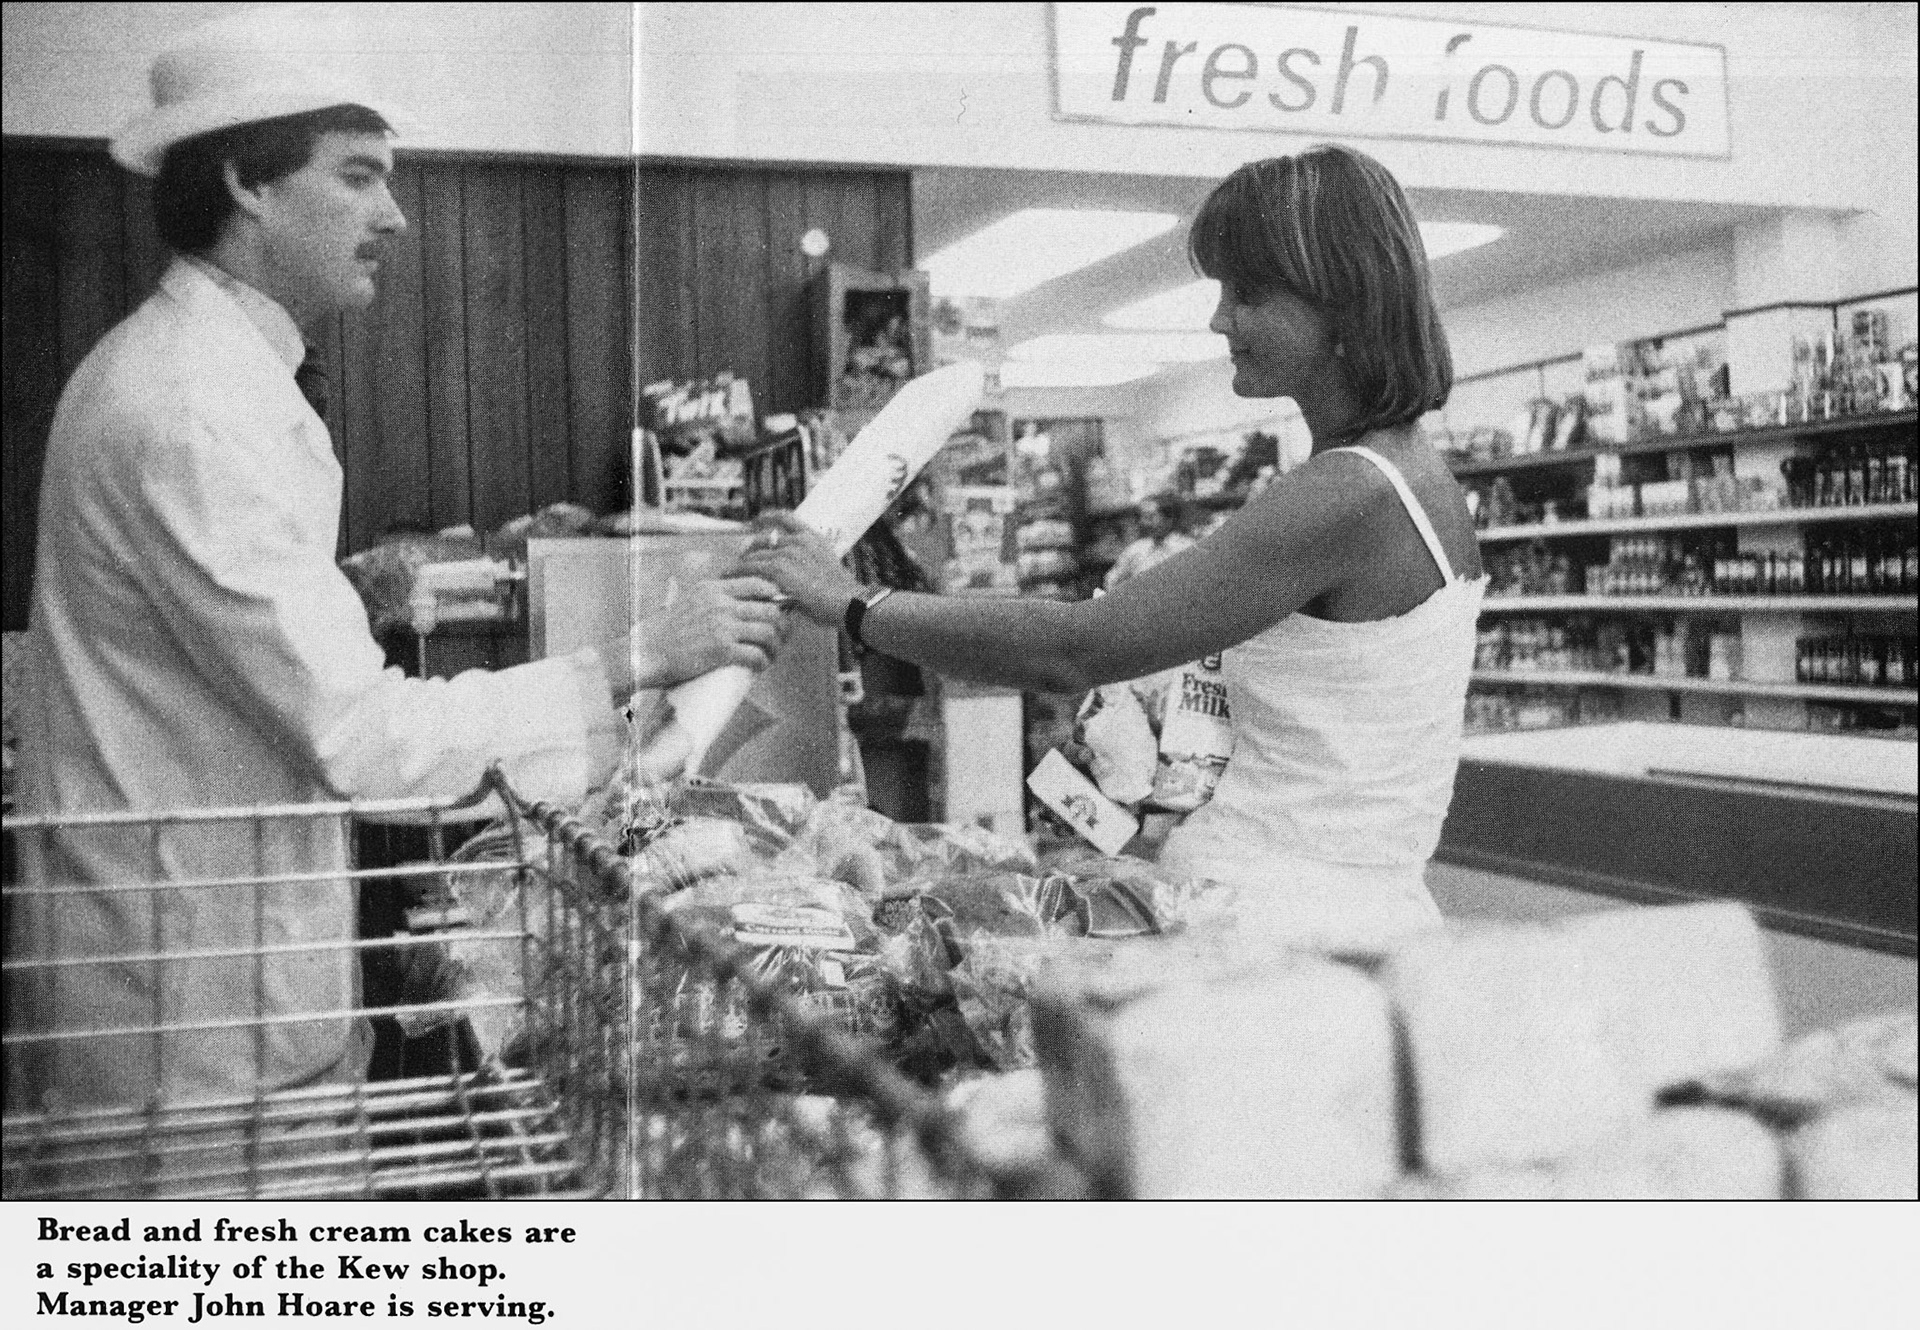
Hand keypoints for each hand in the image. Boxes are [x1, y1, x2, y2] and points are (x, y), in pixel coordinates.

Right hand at [595, 575, 788, 694]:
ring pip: (768, 632)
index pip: (757, 583)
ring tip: (770, 655)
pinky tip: (760, 666)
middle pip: (770, 609)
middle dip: (781, 625)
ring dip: (775, 646)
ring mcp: (722, 626)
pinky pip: (756, 655)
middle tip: (779, 638)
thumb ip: (708, 598)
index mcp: (712, 588)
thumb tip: (728, 603)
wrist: (644, 653)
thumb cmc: (661, 632)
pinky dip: (763, 662)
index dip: (775, 596)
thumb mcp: (685, 600)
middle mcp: (720, 603)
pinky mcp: (722, 650)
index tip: (779, 608)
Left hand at [736, 511, 862, 628]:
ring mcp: (787, 553)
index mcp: (812, 537)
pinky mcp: (778, 568)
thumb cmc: (841, 594)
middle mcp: (798, 541)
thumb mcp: (827, 567)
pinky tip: (730, 577)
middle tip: (740, 559)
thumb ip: (809, 562)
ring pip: (754, 554)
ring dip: (742, 564)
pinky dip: (738, 571)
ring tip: (731, 572)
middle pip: (763, 539)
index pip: (785, 517)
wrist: (847, 602)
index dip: (767, 516)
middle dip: (750, 549)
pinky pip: (750, 567)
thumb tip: (797, 570)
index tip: (755, 520)